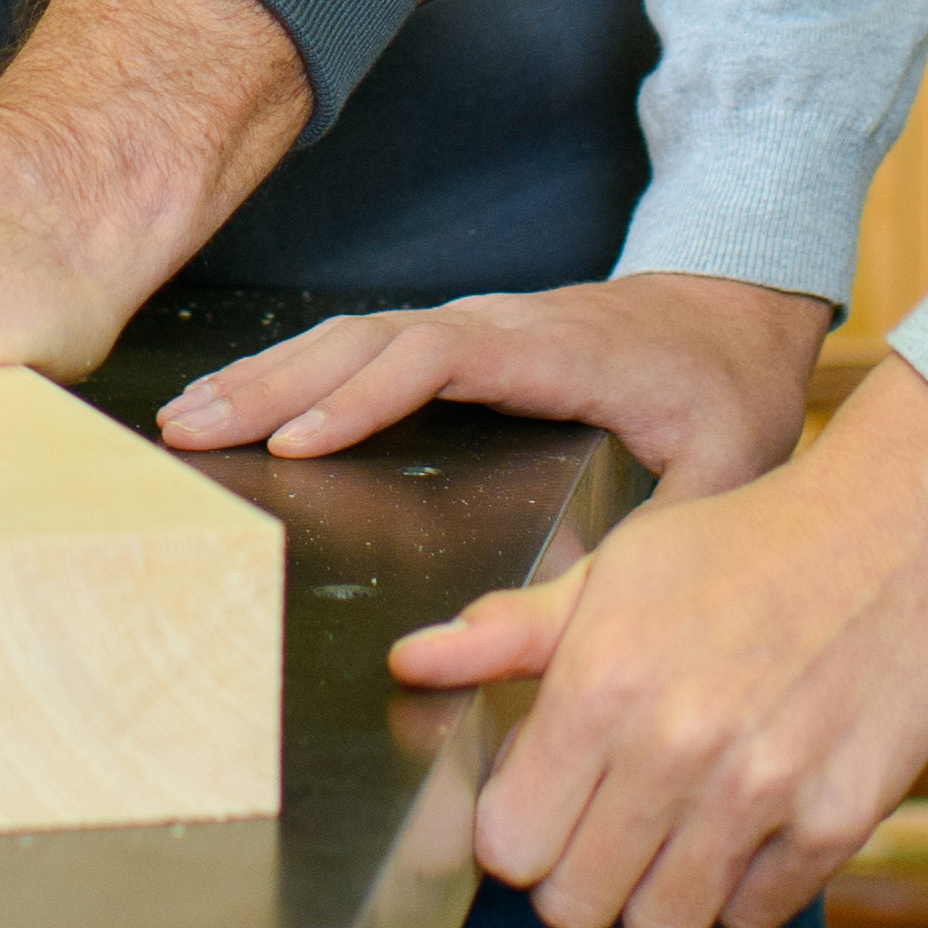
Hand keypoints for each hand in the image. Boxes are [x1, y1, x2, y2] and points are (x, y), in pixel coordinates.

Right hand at [158, 273, 830, 498]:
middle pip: (367, 340)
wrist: (740, 309)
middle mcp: (498, 327)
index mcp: (552, 350)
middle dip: (275, 385)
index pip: (436, 357)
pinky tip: (245, 409)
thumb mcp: (725, 465)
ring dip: (269, 376)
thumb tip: (576, 618)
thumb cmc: (730, 391)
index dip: (361, 398)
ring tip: (186, 419)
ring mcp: (474, 330)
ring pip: (354, 340)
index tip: (295, 442)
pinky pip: (366, 352)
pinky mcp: (461, 344)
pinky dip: (297, 374)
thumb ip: (664, 533)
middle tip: (190, 430)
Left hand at [390, 355, 927, 927]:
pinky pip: (753, 917)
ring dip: (659, 890)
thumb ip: (512, 630)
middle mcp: (674, 745)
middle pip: (572, 907)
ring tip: (679, 824)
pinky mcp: (839, 819)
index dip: (517, 830)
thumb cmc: (750, 543)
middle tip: (610, 819)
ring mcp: (761, 791)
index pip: (506, 846)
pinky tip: (752, 818)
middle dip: (580, 871)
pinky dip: (745, 884)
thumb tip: (410, 662)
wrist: (904, 526)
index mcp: (603, 682)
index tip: (545, 799)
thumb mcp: (621, 567)